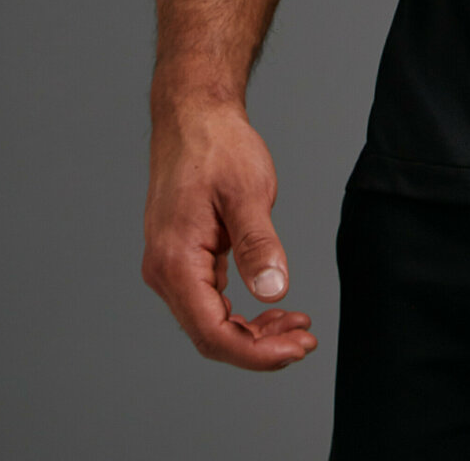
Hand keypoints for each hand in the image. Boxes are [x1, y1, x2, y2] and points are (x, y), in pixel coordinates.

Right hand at [142, 99, 316, 370]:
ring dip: (253, 332)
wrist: (194, 115)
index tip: (297, 348)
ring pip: (210, 322)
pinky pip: (210, 301)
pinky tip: (273, 306)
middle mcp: (165, 271)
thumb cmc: (217, 146)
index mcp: (175, 261)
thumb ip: (258, 244)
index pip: (212, 333)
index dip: (256, 352)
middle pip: (210, 335)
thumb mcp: (247, 191)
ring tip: (296, 325)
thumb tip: (274, 291)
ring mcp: (171, 266)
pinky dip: (242, 311)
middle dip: (260, 347)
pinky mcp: (183, 258)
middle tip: (305, 340)